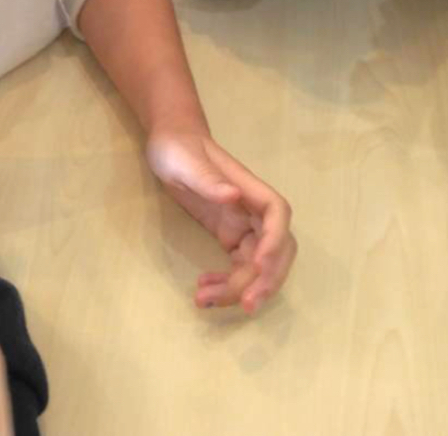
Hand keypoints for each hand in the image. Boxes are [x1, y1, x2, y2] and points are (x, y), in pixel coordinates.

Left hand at [146, 129, 295, 313]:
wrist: (170, 143)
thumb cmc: (178, 147)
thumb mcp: (186, 162)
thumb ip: (208, 179)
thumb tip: (233, 195)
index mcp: (249, 189)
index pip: (276, 214)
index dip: (275, 242)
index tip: (258, 264)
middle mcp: (252, 211)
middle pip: (277, 249)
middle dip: (267, 279)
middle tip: (246, 305)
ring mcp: (243, 226)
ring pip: (257, 266)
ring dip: (241, 288)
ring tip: (205, 300)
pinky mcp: (229, 237)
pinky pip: (239, 268)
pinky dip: (227, 284)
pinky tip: (203, 289)